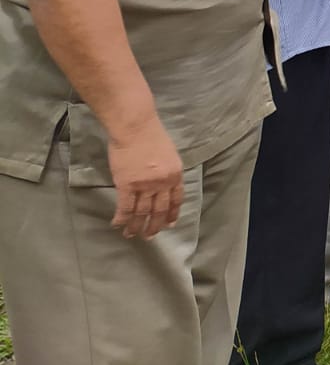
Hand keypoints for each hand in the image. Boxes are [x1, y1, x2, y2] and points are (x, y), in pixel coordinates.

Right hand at [107, 116, 183, 238]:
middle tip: (149, 236)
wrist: (136, 127)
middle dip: (154, 225)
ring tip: (131, 234)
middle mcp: (163, 183)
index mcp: (175, 174)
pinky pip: (125, 207)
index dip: (172, 214)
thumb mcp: (169, 154)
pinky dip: (121, 218)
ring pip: (141, 212)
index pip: (176, 200)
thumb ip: (167, 171)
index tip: (169, 225)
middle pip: (159, 210)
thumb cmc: (152, 135)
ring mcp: (145, 185)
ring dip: (136, 225)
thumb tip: (163, 184)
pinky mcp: (127, 185)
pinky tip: (118, 224)